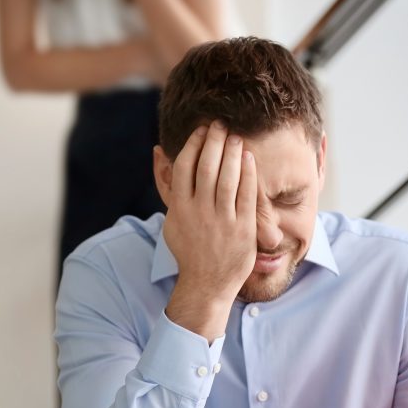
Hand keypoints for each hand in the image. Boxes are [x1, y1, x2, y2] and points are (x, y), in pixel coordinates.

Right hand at [155, 121, 257, 339]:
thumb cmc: (190, 250)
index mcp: (180, 208)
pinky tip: (249, 159)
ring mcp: (222, 220)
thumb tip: (158, 152)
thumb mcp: (172, 220)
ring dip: (233, 152)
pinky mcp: (242, 228)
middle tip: (222, 124)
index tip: (203, 129)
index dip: (194, 143)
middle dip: (215, 141)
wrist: (207, 284)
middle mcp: (199, 212)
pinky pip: (246, 195)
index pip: (185, 166)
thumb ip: (168, 187)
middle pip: (207, 166)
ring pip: (228, 178)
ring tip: (237, 136)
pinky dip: (248, 174)